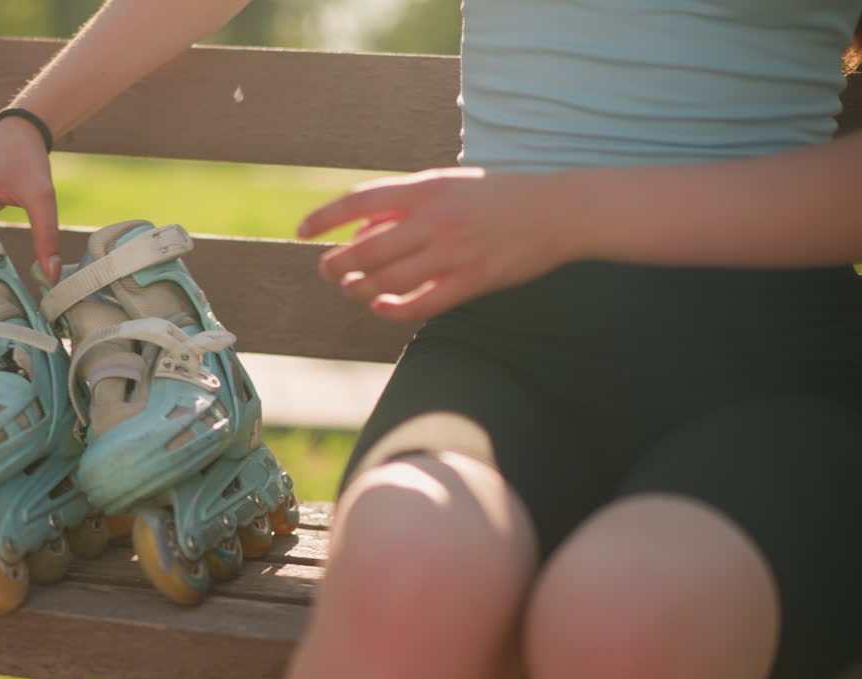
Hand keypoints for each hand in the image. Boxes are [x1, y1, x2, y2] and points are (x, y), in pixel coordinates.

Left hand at [297, 167, 577, 322]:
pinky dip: (393, 310)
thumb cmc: (498, 195)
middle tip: (326, 270)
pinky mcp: (471, 282)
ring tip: (350, 288)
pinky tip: (382, 307)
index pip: (359, 202)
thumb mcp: (449, 184)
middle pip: (366, 250)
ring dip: (359, 288)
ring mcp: (452, 254)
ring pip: (387, 281)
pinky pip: (419, 305)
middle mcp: (435, 220)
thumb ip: (406, 204)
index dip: (324, 218)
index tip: (303, 231)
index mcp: (427, 188)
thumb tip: (360, 231)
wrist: (558, 210)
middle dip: (337, 265)